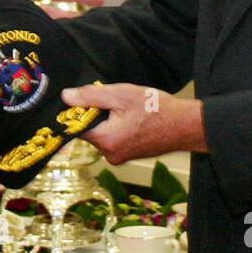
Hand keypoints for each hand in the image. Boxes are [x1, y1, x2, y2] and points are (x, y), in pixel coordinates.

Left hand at [60, 83, 206, 164]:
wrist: (186, 125)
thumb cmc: (157, 108)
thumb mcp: (121, 95)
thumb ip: (91, 96)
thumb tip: (66, 97)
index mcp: (106, 141)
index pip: (77, 126)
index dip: (80, 110)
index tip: (90, 98)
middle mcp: (110, 155)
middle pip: (90, 130)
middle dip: (97, 113)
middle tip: (116, 101)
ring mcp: (119, 158)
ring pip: (102, 133)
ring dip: (108, 119)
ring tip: (128, 109)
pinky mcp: (127, 156)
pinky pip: (113, 138)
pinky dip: (117, 126)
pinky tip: (133, 118)